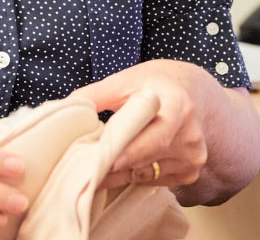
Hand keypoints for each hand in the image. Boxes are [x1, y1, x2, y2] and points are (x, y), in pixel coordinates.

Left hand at [67, 59, 231, 193]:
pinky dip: (134, 175)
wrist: (195, 92)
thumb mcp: (128, 79)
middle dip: (112, 165)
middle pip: (145, 161)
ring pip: (145, 175)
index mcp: (178, 107)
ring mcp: (192, 158)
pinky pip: (153, 181)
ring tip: (97, 163)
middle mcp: (190, 136)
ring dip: (119, 172)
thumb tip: (64, 110)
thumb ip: (96, 94)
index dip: (127, 151)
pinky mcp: (189, 173)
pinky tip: (123, 164)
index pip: (154, 138)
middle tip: (83, 169)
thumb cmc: (159, 83)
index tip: (101, 161)